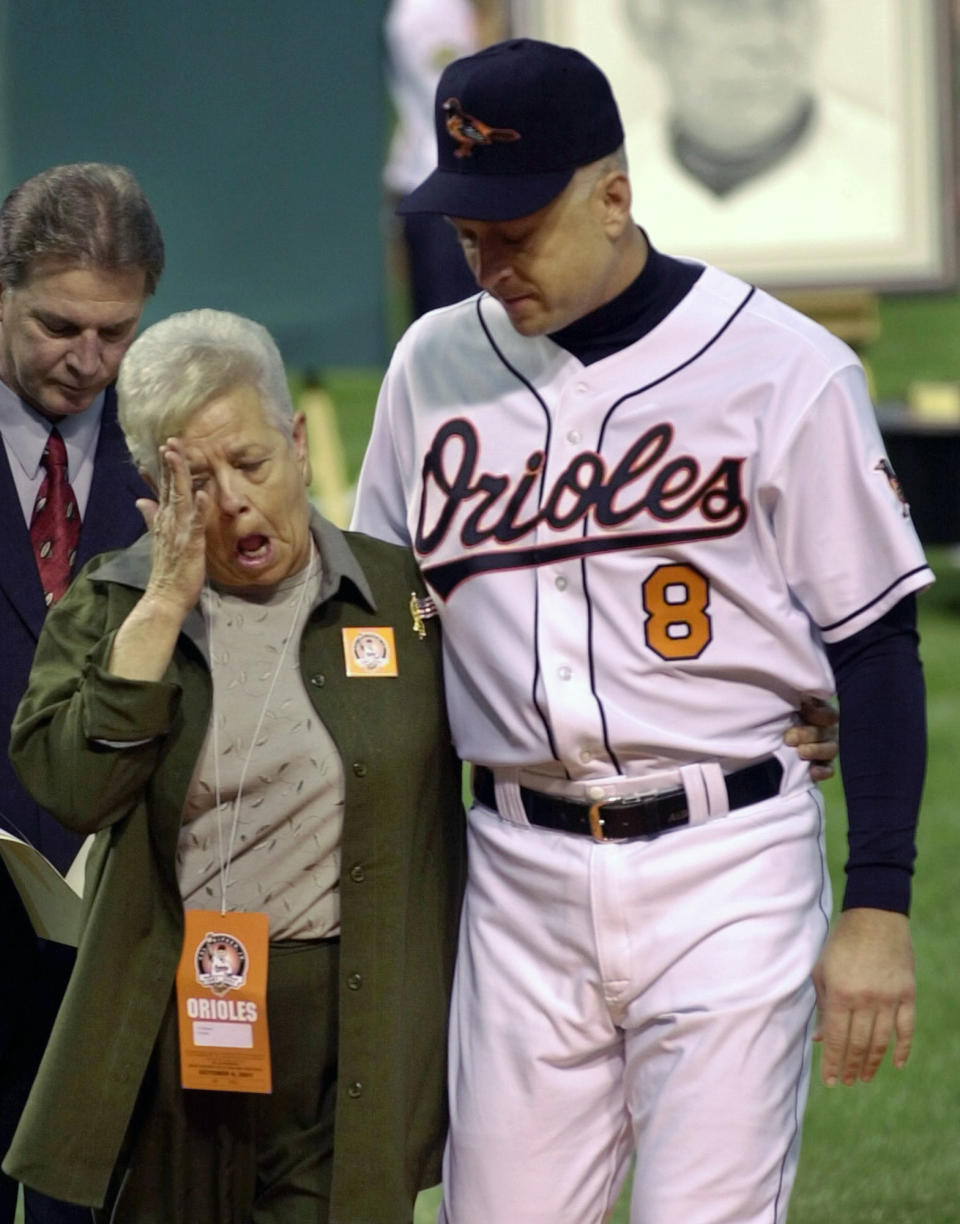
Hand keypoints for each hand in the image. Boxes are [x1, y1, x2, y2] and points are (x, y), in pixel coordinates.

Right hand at [138, 438, 208, 615]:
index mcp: (164, 520)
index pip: (165, 489)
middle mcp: (169, 522)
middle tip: (171, 441)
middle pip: (170, 487)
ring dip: (179, 476)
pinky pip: (194, 522)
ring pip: (179, 498)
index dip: (167, 468)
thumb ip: (151, 518)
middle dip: (171, 464)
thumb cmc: (168, 570)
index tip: (168, 447)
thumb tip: (141, 501)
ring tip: (179, 455)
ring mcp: (178, 531)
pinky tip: (201, 492)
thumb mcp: (159, 539)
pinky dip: (197, 507)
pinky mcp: (190, 543)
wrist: (164, 596)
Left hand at [783, 696, 837, 780]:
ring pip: (831, 750)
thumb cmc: (779, 714)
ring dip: (815, 751)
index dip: (817, 714)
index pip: (829, 714)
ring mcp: (826, 748)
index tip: (801, 710)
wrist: (768, 737)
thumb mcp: (786, 702)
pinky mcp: (822, 765)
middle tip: (789, 738)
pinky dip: (823, 771)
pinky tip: (813, 771)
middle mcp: (827, 730)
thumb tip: (799, 695)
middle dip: (807, 734)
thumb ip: (795, 697)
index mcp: (821, 712)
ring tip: (800, 752)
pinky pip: (829, 769)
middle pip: (827, 732)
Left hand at [812, 907, 914, 1085]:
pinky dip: (903, 1048)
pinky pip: (907, 1028)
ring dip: (873, 1063)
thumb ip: (822, 1006)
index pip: (837, 1039)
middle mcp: (866, 1000)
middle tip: (848, 1082)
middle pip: (859, 1044)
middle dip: (851, 1067)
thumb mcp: (822, 972)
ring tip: (864, 1078)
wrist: (874, 918)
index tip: (830, 1081)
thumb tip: (820, 1039)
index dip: (833, 1063)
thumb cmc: (841, 944)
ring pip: (882, 1041)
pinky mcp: (907, 994)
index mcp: (841, 994)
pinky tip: (898, 1064)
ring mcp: (889, 998)